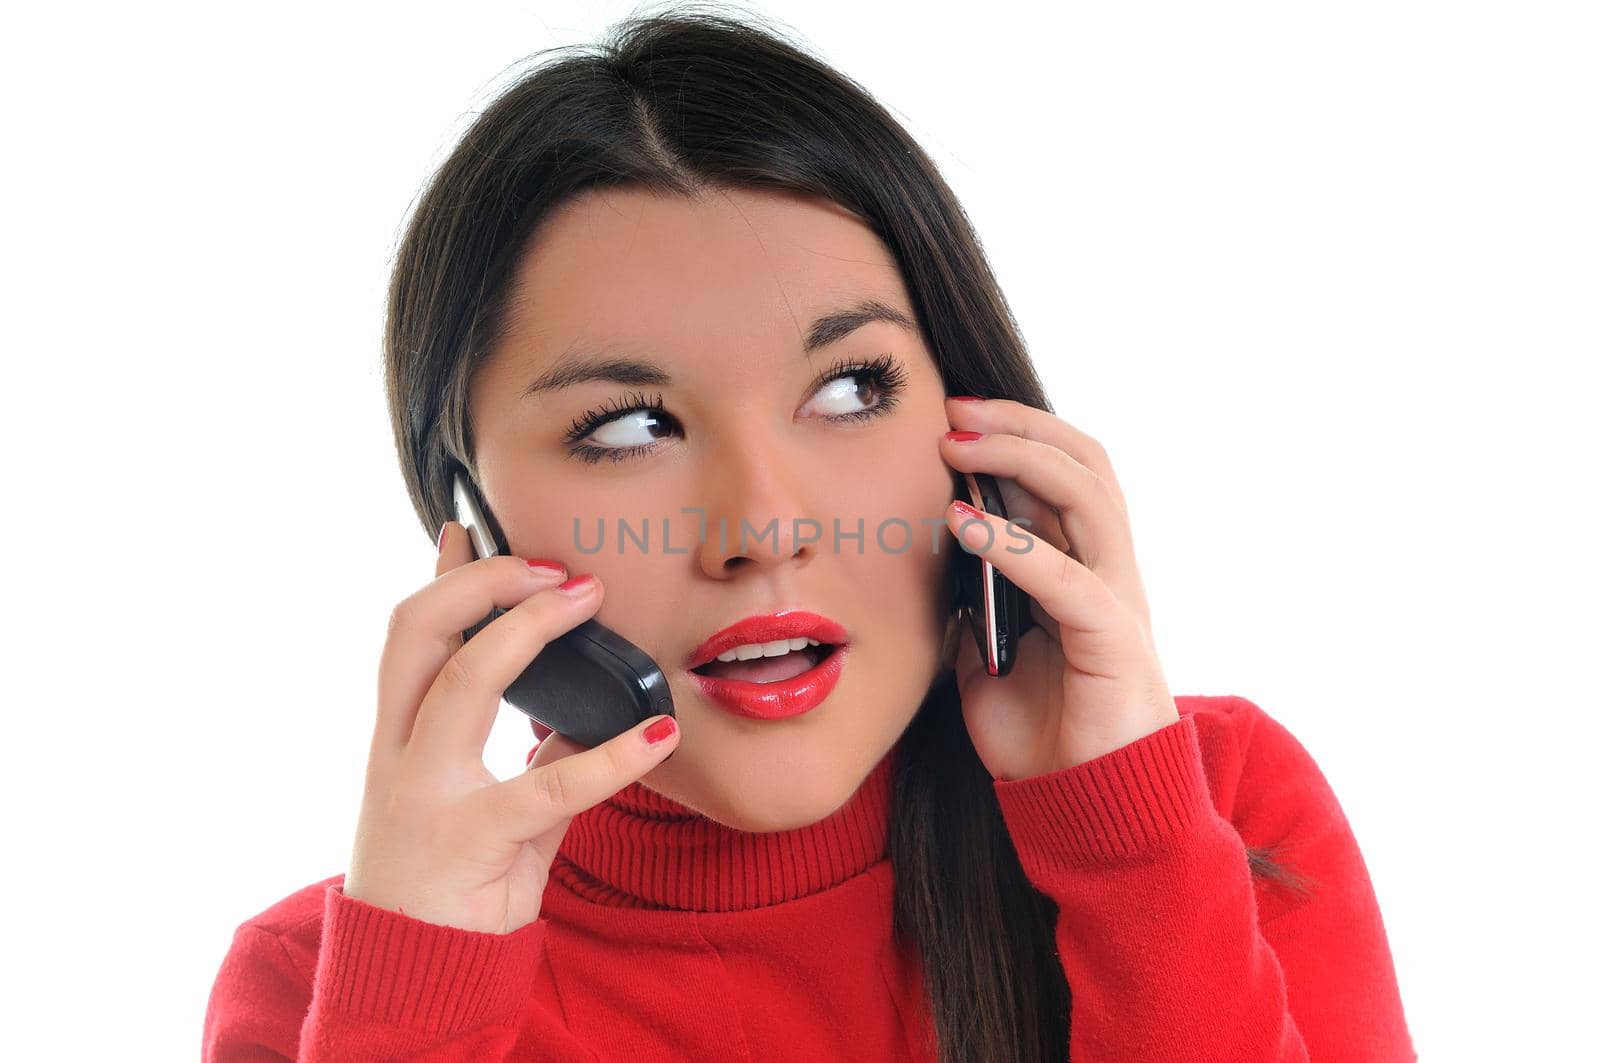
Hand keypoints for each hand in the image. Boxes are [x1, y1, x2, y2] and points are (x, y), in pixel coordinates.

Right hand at [342, 523, 679, 933]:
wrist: (411, 980)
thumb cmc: (446, 890)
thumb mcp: (481, 808)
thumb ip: (525, 757)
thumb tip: (571, 715)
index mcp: (399, 740)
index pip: (408, 638)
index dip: (438, 578)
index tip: (465, 528)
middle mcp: (400, 755)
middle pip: (416, 634)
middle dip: (481, 583)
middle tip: (550, 566)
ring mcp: (427, 795)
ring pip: (462, 684)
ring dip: (527, 630)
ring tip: (587, 601)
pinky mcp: (473, 841)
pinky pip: (547, 786)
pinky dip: (612, 755)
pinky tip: (659, 733)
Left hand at [938, 398, 1178, 780]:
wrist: (1087, 808)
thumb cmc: (1042, 734)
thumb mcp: (985, 656)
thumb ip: (971, 605)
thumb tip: (931, 563)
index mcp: (1081, 566)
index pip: (1062, 471)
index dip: (1013, 432)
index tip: (947, 415)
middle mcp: (1108, 569)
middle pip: (1082, 462)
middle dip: (1017, 424)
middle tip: (951, 408)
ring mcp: (1118, 598)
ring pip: (1087, 496)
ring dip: (1018, 459)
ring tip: (955, 445)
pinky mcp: (1115, 639)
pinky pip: (1068, 577)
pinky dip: (1012, 545)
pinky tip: (963, 525)